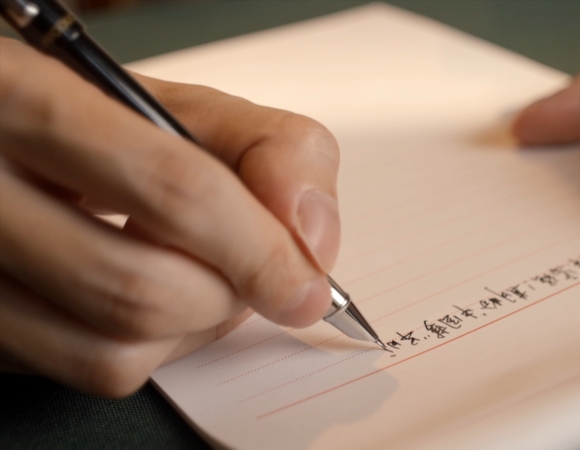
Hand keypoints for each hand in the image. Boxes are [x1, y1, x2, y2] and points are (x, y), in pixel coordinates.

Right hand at [0, 38, 340, 395]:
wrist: (1, 145)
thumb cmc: (96, 124)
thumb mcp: (181, 108)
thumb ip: (268, 148)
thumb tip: (311, 236)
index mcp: (23, 102)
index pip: (176, 193)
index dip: (261, 249)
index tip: (305, 280)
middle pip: (144, 289)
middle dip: (230, 292)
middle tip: (253, 271)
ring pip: (112, 350)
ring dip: (193, 327)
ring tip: (200, 277)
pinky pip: (82, 370)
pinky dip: (148, 348)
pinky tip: (153, 297)